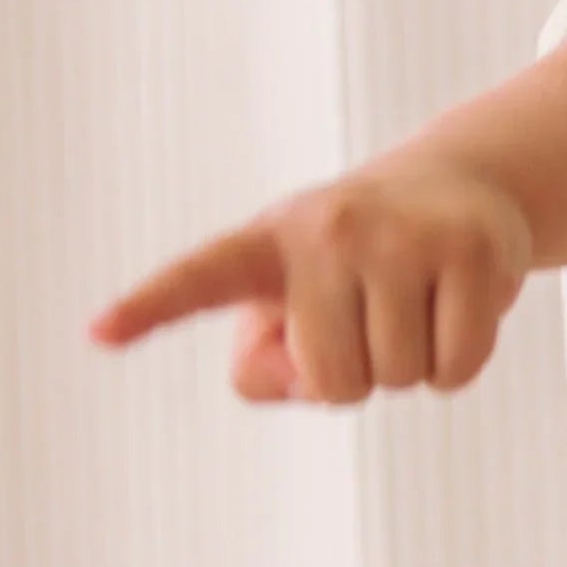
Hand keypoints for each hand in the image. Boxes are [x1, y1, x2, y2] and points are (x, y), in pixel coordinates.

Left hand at [91, 147, 533, 404]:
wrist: (460, 186)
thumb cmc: (355, 269)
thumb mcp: (294, 314)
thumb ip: (268, 368)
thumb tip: (302, 377)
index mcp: (264, 244)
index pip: (199, 279)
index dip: (148, 308)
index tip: (97, 333)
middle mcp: (326, 230)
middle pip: (337, 380)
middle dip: (360, 376)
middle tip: (374, 319)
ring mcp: (401, 234)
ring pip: (400, 377)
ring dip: (413, 367)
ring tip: (416, 304)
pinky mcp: (470, 248)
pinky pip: (455, 369)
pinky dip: (457, 365)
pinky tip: (458, 307)